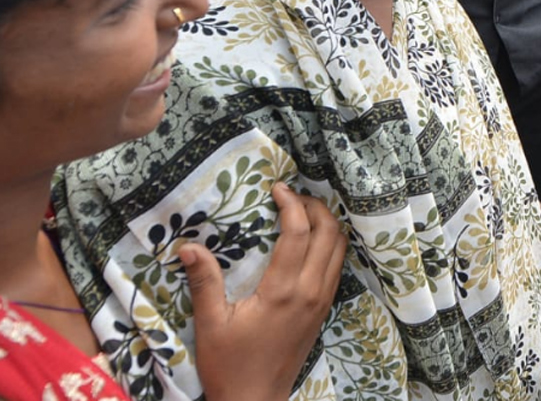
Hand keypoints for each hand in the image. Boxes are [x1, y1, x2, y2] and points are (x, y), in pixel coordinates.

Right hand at [182, 184, 346, 400]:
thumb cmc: (229, 365)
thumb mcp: (211, 324)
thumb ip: (204, 282)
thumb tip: (188, 247)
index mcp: (284, 291)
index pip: (299, 232)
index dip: (291, 203)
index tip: (277, 187)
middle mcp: (311, 291)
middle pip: (330, 233)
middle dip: (315, 207)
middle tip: (291, 197)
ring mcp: (322, 300)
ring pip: (340, 249)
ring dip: (327, 224)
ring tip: (302, 212)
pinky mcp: (324, 310)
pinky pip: (338, 267)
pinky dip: (330, 244)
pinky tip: (311, 241)